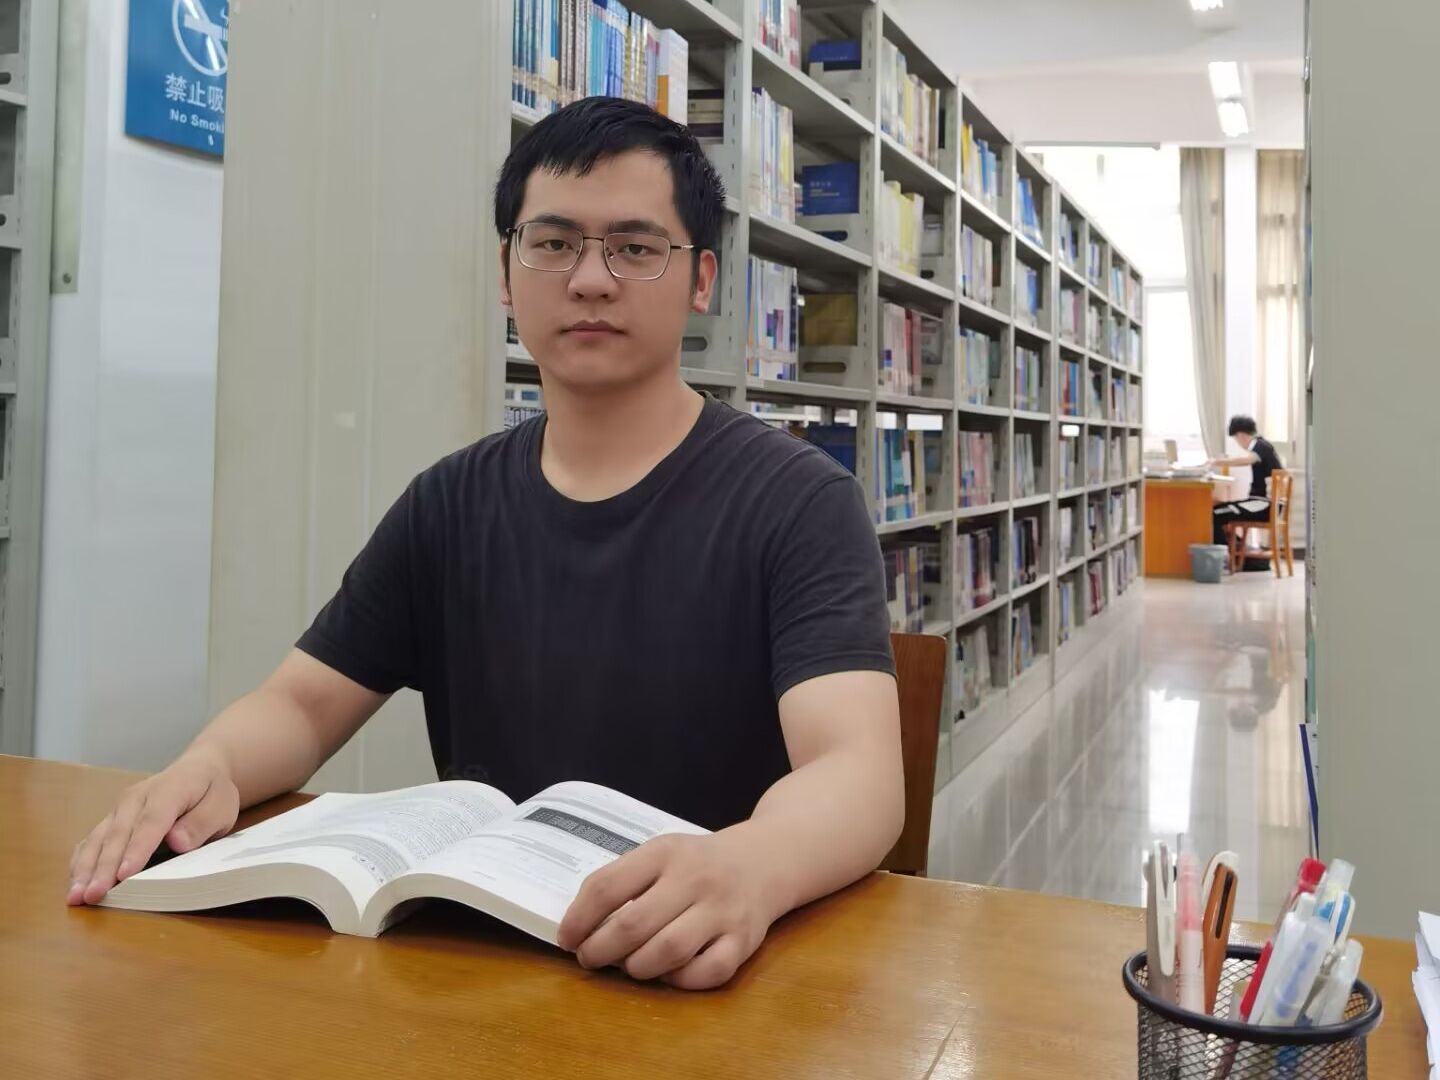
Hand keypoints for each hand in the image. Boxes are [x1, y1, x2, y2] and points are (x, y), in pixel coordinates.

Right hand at [67, 751, 239, 905]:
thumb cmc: (211, 793)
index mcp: (169, 789)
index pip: (151, 821)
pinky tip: (75, 883)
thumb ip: (201, 822)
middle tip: (93, 895)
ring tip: (76, 897)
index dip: (137, 849)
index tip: (125, 874)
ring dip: (85, 869)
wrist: (197, 770)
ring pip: (98, 839)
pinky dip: (81, 862)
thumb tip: (177, 842)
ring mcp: (119, 809)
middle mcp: (137, 797)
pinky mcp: (111, 820)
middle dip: (104, 867)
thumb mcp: (221, 805)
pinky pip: (92, 841)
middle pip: (118, 834)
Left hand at [556, 827, 785, 989]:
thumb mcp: (661, 853)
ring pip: (668, 951)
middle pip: (633, 925)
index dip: (578, 918)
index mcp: (665, 852)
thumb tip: (578, 927)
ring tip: (629, 966)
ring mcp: (722, 911)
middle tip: (590, 959)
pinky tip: (670, 973)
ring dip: (637, 968)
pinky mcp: (744, 940)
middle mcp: (695, 879)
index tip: (567, 938)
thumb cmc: (698, 863)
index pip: (608, 886)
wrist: (765, 859)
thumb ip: (625, 880)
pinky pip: (707, 972)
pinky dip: (681, 980)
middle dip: (601, 951)